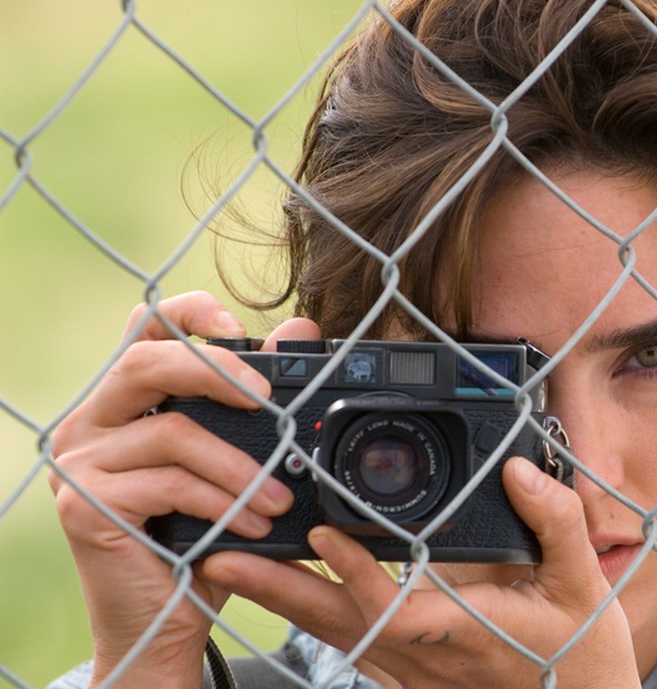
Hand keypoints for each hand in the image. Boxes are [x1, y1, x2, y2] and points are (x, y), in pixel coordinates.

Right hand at [48, 291, 315, 686]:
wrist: (167, 621)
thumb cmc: (202, 537)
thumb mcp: (236, 461)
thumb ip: (258, 399)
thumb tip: (300, 329)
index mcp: (125, 402)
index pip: (142, 328)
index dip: (186, 312)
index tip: (234, 322)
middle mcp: (91, 422)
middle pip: (147, 360)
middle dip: (218, 371)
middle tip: (269, 400)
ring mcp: (81, 462)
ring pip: (173, 431)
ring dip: (241, 467)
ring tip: (279, 500)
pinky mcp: (85, 505)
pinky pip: (168, 483)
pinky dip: (222, 504)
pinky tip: (251, 527)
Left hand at [200, 456, 641, 687]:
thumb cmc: (581, 657)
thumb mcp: (582, 586)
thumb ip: (555, 523)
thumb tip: (519, 471)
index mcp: (466, 633)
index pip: (395, 609)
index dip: (355, 575)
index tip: (324, 535)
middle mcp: (425, 658)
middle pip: (336, 624)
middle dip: (275, 589)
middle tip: (219, 557)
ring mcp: (410, 671)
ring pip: (331, 635)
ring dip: (278, 599)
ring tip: (225, 564)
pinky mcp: (406, 674)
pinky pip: (345, 642)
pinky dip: (305, 613)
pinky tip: (279, 587)